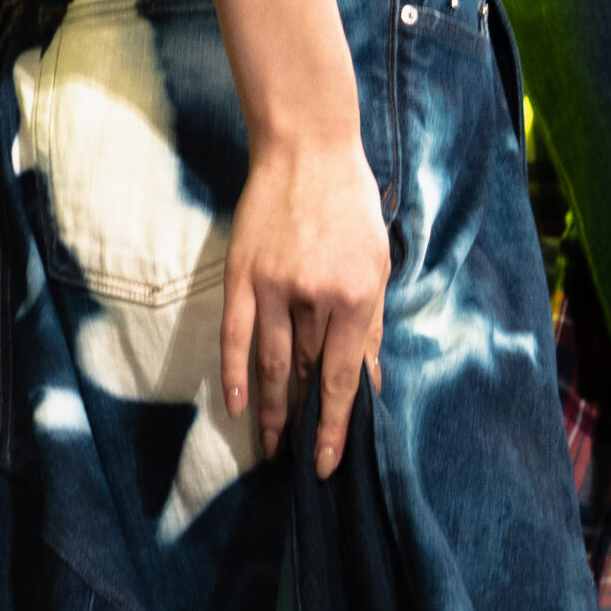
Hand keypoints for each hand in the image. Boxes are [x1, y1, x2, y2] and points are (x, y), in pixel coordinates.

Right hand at [219, 137, 389, 477]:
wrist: (308, 148)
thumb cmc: (351, 206)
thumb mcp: (376, 262)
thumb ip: (369, 325)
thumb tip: (368, 383)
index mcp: (354, 294)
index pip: (343, 376)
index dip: (336, 424)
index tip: (327, 462)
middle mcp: (312, 295)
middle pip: (306, 372)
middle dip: (305, 420)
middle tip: (298, 462)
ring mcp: (272, 286)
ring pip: (270, 362)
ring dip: (271, 408)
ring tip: (272, 446)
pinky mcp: (242, 274)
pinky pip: (234, 334)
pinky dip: (234, 371)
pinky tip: (237, 405)